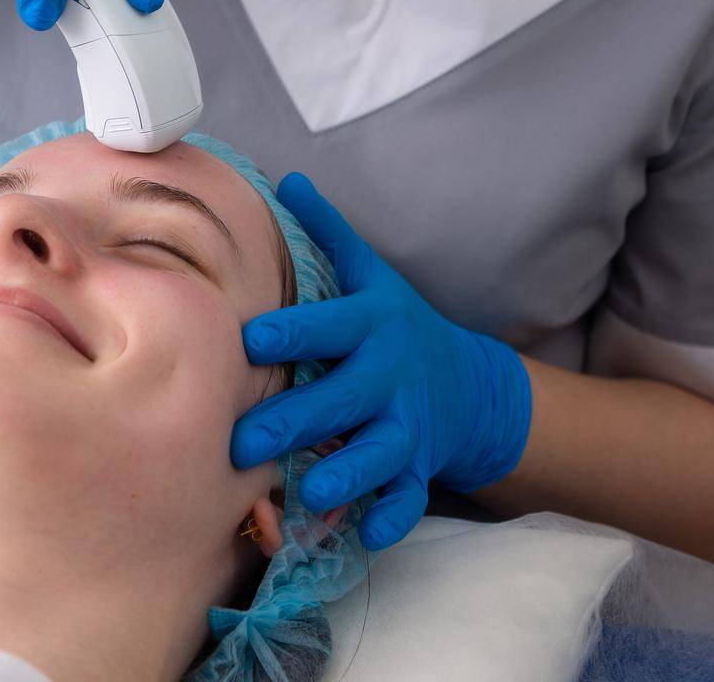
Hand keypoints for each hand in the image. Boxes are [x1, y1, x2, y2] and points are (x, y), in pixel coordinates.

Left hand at [230, 173, 531, 550]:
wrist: (469, 384)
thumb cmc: (396, 325)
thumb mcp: (371, 274)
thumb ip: (329, 233)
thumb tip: (287, 179)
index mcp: (372, 323)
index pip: (330, 325)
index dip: (292, 332)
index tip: (249, 339)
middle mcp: (390, 374)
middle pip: (344, 396)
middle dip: (295, 419)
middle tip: (244, 441)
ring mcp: (409, 424)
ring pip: (378, 452)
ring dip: (346, 472)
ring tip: (309, 490)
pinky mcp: (420, 466)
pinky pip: (408, 497)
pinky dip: (392, 517)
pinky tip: (369, 534)